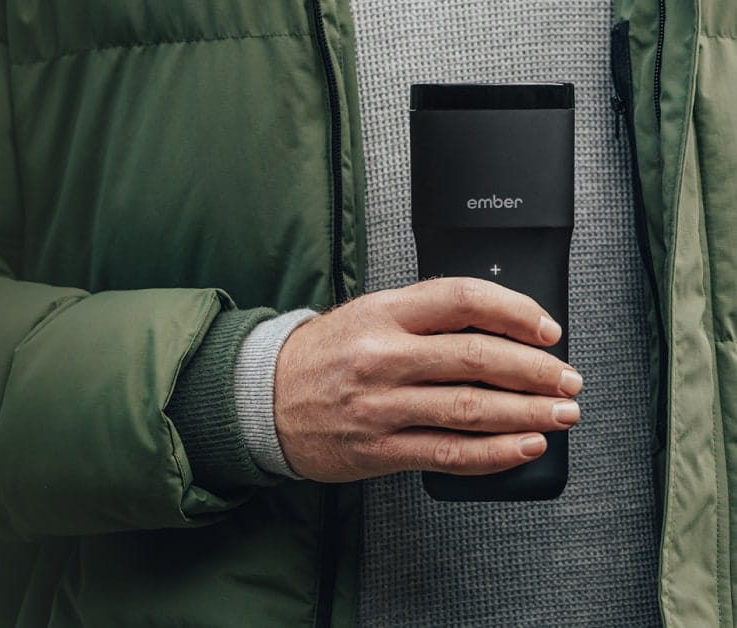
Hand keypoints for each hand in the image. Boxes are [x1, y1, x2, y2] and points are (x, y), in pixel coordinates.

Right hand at [275, 277, 581, 482]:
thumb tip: (499, 327)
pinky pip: (447, 453)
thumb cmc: (323, 356)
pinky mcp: (378, 448)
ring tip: (561, 414)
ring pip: (470, 408)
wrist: (263, 397)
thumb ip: (425, 316)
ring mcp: (380, 405)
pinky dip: (494, 452)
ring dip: (527, 413)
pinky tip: (524, 446)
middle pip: (477, 358)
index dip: (516, 313)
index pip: (463, 300)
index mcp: (384, 314)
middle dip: (536, 371)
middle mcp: (382, 356)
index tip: (547, 330)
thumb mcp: (367, 315)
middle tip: (567, 380)